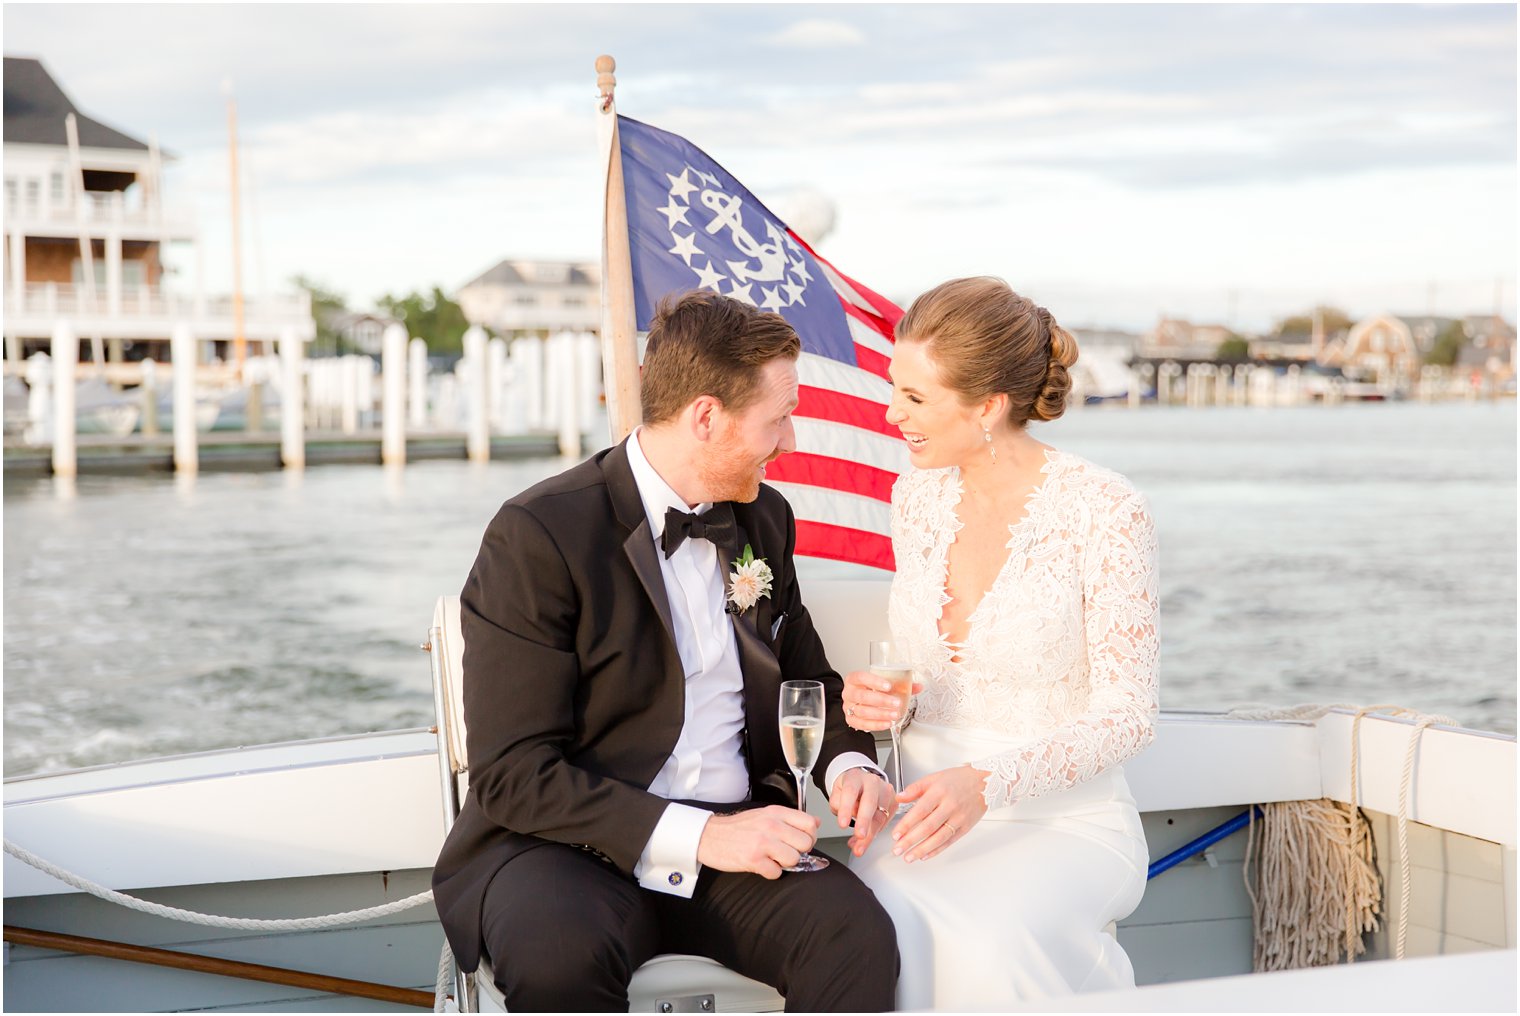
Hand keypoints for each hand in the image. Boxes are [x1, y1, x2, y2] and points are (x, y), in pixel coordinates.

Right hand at [696, 806, 818, 879]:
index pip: (810, 824)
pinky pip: (776, 873)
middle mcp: (771, 825)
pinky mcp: (753, 859)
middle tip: (784, 852)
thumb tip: (816, 822)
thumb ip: (790, 818)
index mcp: (776, 813)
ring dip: (784, 863)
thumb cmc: (738, 827)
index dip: (810, 836)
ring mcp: (762, 842)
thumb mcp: (765, 814)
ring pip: (794, 859)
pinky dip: (770, 872)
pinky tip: (761, 865)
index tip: (800, 841)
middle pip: (806, 844)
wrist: (709, 836)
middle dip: (798, 852)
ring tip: (771, 858)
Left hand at [828, 767, 897, 856]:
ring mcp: (885, 791)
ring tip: (859, 847)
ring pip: (880, 815)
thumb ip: (838, 804)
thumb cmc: (849, 788)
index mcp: (855, 777)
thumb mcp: (836, 793)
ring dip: (870, 834)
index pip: (850, 791)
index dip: (846, 809)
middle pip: (870, 802)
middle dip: (864, 822)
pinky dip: (876, 833)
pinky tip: (867, 839)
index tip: (842, 824)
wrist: (862, 782)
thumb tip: (848, 818)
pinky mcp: (893, 802)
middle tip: (859, 836)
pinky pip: (886, 821)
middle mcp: (872, 782)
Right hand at [842, 669, 924, 731]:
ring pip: (862, 711)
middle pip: (862, 696)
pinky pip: (862, 724)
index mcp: (854, 679)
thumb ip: (900, 685)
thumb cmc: (870, 690)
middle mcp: (849, 692)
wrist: (859, 700)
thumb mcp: (883, 684)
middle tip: (896, 703)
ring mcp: (848, 707)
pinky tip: (887, 723)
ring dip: (881, 714)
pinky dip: (876, 725)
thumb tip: (918, 687)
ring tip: (894, 714)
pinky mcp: (851, 720)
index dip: (874, 681)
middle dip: (881, 700)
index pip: (861, 677)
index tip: (888, 686)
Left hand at [891, 764, 989, 862]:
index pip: (919, 811)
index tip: (896, 834)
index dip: (906, 825)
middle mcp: (950, 806)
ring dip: (922, 850)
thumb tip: (899, 797)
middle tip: (898, 849)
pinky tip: (925, 855)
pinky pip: (949, 841)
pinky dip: (937, 850)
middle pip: (928, 827)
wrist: (985, 782)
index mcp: (939, 792)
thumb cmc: (959, 779)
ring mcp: (959, 818)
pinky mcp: (965, 827)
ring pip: (939, 838)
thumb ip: (915, 788)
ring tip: (909, 857)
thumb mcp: (935, 778)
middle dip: (910, 840)